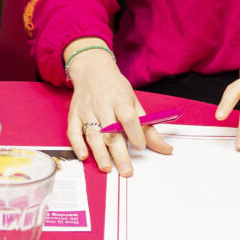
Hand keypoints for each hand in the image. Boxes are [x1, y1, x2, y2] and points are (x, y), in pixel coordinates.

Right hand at [64, 44, 171, 175]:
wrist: (92, 69)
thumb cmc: (116, 88)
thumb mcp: (134, 102)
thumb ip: (148, 127)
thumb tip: (166, 149)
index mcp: (120, 98)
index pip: (127, 117)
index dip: (134, 133)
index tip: (140, 147)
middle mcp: (102, 104)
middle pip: (110, 130)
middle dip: (118, 153)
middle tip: (126, 170)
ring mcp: (86, 110)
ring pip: (92, 133)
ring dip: (99, 152)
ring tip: (106, 168)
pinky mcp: (74, 115)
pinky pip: (73, 132)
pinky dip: (77, 145)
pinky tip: (84, 156)